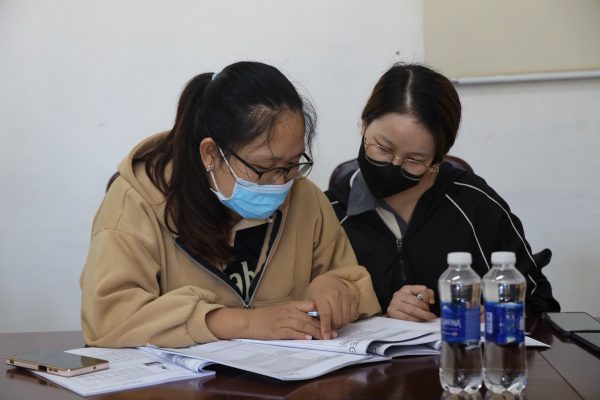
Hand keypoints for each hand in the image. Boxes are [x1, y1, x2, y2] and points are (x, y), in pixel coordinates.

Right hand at [207, 301, 322, 339]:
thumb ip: (296, 313)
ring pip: (303, 326)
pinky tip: (308, 338)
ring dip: (316, 332)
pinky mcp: (277, 330)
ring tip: (326, 337)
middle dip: (324, 326)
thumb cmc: (265, 317)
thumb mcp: (282, 310)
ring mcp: (283, 321)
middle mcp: (288, 311)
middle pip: (310, 318)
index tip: (333, 320)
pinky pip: (291, 332)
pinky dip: (300, 335)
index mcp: (291, 305)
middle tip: (334, 333)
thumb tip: (311, 320)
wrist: (248, 321)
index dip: (322, 313)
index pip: (310, 306)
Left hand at [304, 274, 357, 339]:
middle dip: (333, 327)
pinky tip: (340, 317)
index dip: (326, 327)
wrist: (329, 280)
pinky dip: (346, 320)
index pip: (325, 315)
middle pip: (337, 319)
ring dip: (340, 324)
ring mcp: (345, 296)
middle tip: (329, 328)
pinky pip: (352, 315)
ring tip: (334, 322)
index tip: (326, 337)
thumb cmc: (317, 293)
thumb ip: (312, 314)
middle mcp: (335, 295)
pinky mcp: (353, 298)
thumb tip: (315, 331)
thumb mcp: (310, 301)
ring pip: (345, 318)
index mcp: (322, 295)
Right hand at [387, 285, 435, 321]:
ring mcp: (395, 303)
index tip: (430, 303)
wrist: (394, 309)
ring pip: (412, 310)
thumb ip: (428, 295)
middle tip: (431, 315)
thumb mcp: (417, 295)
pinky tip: (419, 321)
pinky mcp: (392, 312)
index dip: (428, 297)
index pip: (422, 289)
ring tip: (427, 319)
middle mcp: (400, 294)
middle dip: (425, 310)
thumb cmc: (408, 303)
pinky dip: (415, 320)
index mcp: (407, 288)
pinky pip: (406, 317)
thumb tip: (431, 301)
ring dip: (422, 316)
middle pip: (417, 302)